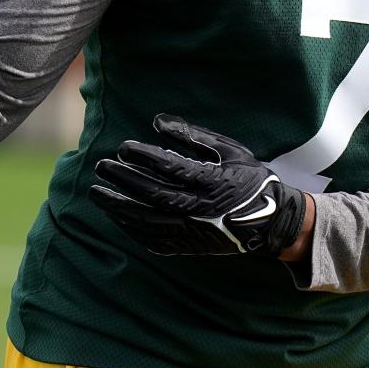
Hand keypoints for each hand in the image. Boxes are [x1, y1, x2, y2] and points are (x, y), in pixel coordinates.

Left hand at [89, 114, 306, 256]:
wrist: (271, 222)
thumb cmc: (249, 178)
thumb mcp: (229, 150)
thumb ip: (194, 136)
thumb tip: (158, 122)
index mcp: (212, 181)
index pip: (171, 168)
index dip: (144, 157)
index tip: (123, 147)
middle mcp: (201, 208)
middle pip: (153, 194)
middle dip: (124, 180)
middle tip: (101, 166)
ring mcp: (194, 230)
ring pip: (148, 221)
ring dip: (119, 207)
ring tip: (97, 193)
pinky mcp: (190, 246)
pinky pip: (154, 240)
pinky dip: (132, 230)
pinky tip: (116, 217)